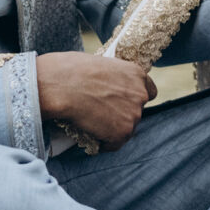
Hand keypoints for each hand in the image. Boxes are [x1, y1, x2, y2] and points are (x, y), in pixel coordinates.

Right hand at [37, 52, 155, 151]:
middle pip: (136, 111)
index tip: (122, 103)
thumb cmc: (70, 71)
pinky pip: (114, 144)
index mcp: (136, 73)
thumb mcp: (99, 65)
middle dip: (121, 114)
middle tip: (100, 114)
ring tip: (91, 123)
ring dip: (111, 128)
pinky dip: (103, 143)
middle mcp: (140, 94)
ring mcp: (134, 114)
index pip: (149, 91)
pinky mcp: (123, 132)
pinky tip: (90, 135)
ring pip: (126, 128)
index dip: (133, 99)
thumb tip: (105, 87)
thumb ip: (112, 78)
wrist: (60, 86)